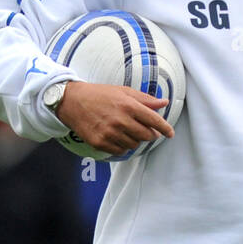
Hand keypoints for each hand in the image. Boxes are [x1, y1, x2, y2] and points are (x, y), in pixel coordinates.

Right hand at [57, 81, 172, 156]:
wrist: (72, 101)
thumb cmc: (99, 94)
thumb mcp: (123, 91)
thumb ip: (145, 99)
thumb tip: (164, 103)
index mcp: (128, 105)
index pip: (154, 120)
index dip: (165, 128)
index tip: (170, 133)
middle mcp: (120, 120)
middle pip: (146, 136)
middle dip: (149, 134)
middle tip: (144, 129)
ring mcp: (110, 133)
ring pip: (134, 145)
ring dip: (134, 139)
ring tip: (125, 129)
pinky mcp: (101, 143)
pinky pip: (120, 151)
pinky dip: (122, 146)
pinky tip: (116, 136)